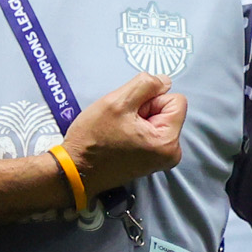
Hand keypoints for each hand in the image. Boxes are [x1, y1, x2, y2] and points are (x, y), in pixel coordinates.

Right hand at [61, 73, 186, 198]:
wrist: (76, 170)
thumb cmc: (94, 138)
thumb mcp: (117, 101)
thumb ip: (146, 85)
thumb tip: (166, 81)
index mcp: (169, 142)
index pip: (175, 100)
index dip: (150, 100)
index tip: (130, 114)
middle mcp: (171, 153)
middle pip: (167, 111)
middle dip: (145, 110)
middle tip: (121, 123)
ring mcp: (161, 159)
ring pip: (157, 120)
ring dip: (138, 120)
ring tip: (119, 131)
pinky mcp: (150, 161)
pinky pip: (150, 132)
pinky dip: (136, 130)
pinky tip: (119, 138)